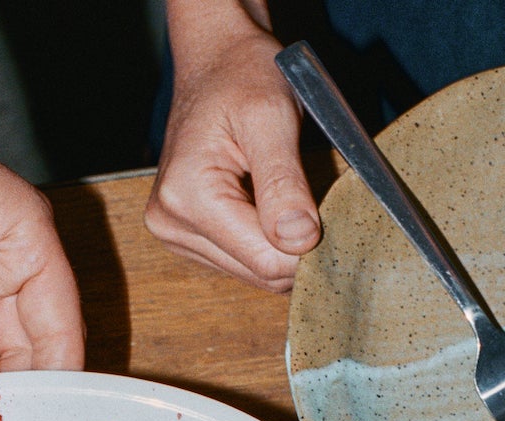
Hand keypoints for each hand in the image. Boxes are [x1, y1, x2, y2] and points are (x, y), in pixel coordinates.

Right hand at [147, 0, 319, 291]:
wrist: (216, 62)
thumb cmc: (242, 76)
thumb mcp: (272, 116)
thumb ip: (284, 182)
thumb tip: (301, 241)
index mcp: (186, 197)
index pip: (264, 259)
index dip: (308, 246)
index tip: (334, 217)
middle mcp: (170, 224)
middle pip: (258, 273)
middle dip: (294, 247)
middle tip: (318, 204)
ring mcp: (174, 234)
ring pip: (252, 273)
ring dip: (281, 246)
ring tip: (289, 199)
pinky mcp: (185, 238)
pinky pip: (241, 262)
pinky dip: (266, 243)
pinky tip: (270, 208)